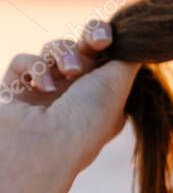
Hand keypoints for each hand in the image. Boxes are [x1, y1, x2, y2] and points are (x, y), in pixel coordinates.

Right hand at [0, 20, 139, 192]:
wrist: (29, 155)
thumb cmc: (80, 127)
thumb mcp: (113, 90)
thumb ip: (124, 59)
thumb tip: (140, 37)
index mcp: (105, 99)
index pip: (111, 57)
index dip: (108, 40)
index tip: (108, 37)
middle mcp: (77, 96)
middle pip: (82, 47)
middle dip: (84, 40)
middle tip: (93, 43)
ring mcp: (43, 96)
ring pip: (51, 50)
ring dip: (58, 54)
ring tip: (63, 73)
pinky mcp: (12, 95)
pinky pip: (23, 63)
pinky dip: (30, 66)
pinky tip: (37, 83)